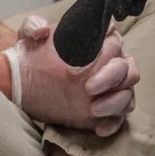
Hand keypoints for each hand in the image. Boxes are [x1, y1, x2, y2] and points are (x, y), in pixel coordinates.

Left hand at [7, 16, 139, 135]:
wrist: (25, 86)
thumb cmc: (34, 59)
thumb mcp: (27, 39)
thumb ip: (32, 27)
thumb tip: (42, 30)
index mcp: (100, 45)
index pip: (116, 40)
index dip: (112, 44)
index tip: (97, 52)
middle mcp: (112, 66)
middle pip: (128, 68)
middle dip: (112, 77)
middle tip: (89, 88)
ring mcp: (113, 90)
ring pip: (128, 93)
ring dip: (115, 102)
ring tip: (93, 109)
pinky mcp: (108, 111)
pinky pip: (121, 118)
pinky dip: (113, 123)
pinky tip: (99, 128)